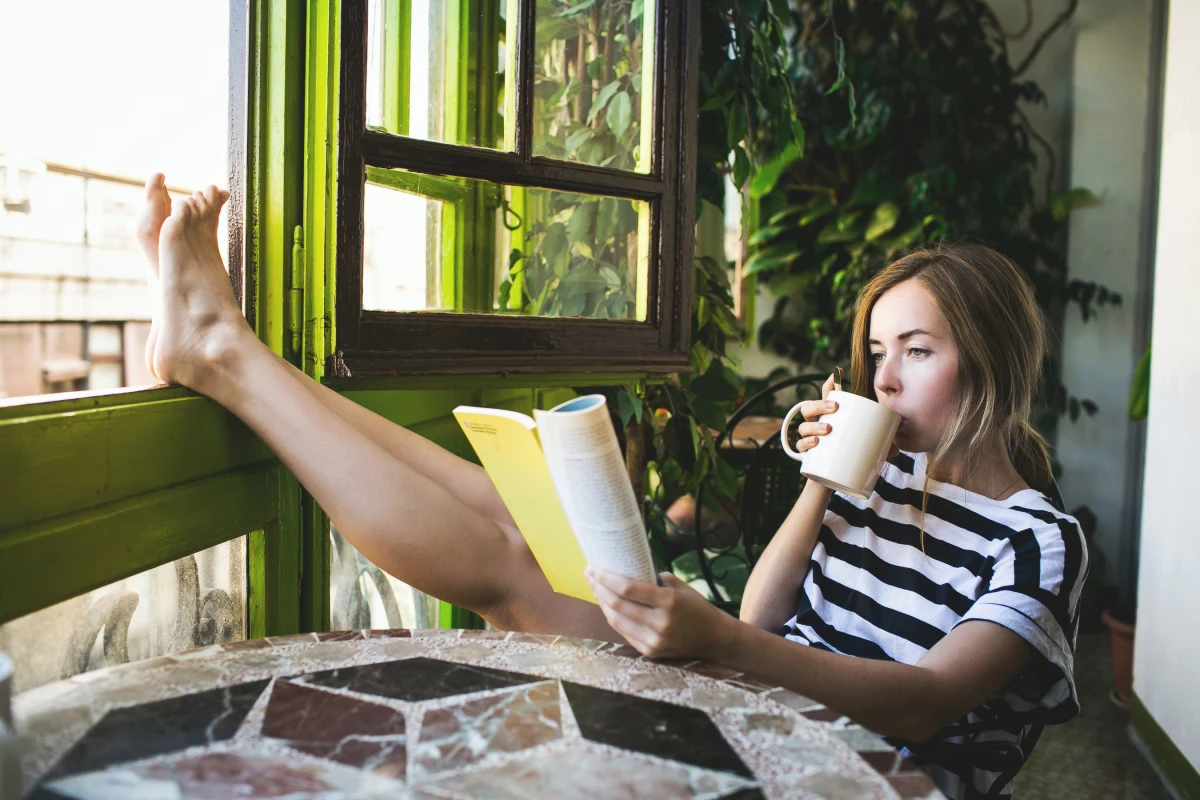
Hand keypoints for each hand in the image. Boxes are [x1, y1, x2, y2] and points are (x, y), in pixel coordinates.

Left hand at [585, 566, 738, 660]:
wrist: (716, 640)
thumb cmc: (699, 609)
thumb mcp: (682, 588)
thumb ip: (659, 579)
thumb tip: (633, 569)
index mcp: (669, 602)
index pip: (628, 589)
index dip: (606, 578)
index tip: (593, 568)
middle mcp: (660, 623)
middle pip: (618, 605)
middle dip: (598, 588)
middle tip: (589, 575)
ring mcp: (654, 640)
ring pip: (616, 620)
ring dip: (602, 603)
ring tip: (595, 589)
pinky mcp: (651, 652)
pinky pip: (624, 633)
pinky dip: (614, 618)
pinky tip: (608, 606)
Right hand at [785, 372, 900, 459]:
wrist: (831, 482)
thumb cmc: (847, 458)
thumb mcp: (865, 449)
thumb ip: (879, 447)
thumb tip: (895, 450)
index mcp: (830, 417)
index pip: (827, 395)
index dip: (831, 383)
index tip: (838, 371)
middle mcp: (816, 425)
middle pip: (810, 407)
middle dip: (820, 404)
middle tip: (834, 408)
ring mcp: (809, 438)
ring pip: (803, 425)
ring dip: (813, 425)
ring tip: (827, 430)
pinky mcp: (806, 455)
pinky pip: (800, 446)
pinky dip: (806, 443)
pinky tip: (815, 443)